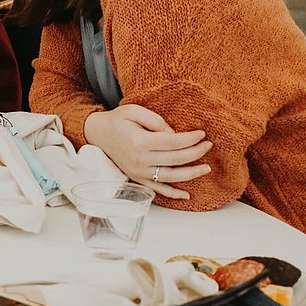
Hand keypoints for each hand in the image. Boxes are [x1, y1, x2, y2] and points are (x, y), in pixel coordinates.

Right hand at [83, 104, 212, 198]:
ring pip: (171, 177)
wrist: (97, 134)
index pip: (173, 142)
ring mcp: (138, 172)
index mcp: (139, 141)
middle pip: (176, 159)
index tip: (202, 134)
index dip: (191, 139)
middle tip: (208, 145)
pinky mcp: (137, 178)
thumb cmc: (117, 121)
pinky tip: (187, 195)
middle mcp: (140, 159)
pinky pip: (158, 190)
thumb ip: (156, 121)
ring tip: (206, 168)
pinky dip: (173, 194)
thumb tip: (174, 134)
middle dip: (196, 152)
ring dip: (192, 174)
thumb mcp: (134, 110)